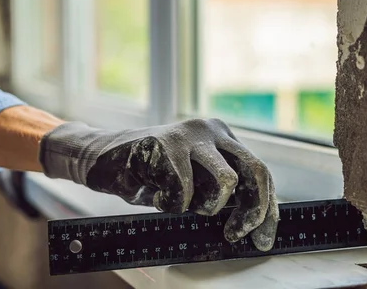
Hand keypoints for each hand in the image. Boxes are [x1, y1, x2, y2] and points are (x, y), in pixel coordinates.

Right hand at [38, 118, 278, 250]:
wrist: (100, 158)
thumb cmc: (148, 174)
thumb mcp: (192, 180)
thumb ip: (219, 189)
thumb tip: (251, 222)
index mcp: (220, 136)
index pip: (258, 171)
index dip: (266, 208)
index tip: (263, 238)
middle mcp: (209, 130)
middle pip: (254, 171)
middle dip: (252, 211)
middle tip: (236, 234)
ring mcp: (187, 134)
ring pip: (225, 182)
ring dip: (203, 206)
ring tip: (178, 202)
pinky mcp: (165, 144)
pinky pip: (183, 193)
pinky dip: (169, 205)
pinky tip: (154, 193)